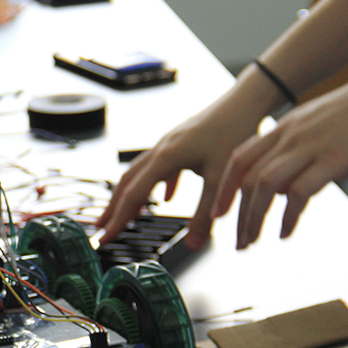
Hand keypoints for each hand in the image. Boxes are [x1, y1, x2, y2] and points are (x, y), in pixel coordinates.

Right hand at [96, 87, 266, 249]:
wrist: (245, 102)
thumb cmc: (234, 131)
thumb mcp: (221, 180)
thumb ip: (205, 215)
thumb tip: (193, 246)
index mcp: (165, 157)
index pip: (133, 195)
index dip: (118, 219)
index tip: (106, 237)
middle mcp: (161, 149)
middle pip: (128, 182)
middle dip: (113, 208)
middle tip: (102, 228)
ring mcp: (169, 144)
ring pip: (140, 173)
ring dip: (130, 196)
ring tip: (126, 214)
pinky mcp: (180, 143)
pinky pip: (160, 167)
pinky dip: (156, 186)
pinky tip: (166, 197)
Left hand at [211, 76, 347, 248]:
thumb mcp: (317, 126)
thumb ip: (295, 153)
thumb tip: (282, 189)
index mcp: (284, 127)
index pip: (240, 158)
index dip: (225, 187)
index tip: (218, 211)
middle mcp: (290, 136)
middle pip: (248, 176)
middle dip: (237, 213)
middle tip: (236, 239)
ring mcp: (309, 146)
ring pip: (265, 185)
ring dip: (253, 218)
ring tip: (251, 241)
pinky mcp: (333, 160)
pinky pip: (299, 192)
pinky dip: (287, 217)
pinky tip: (285, 232)